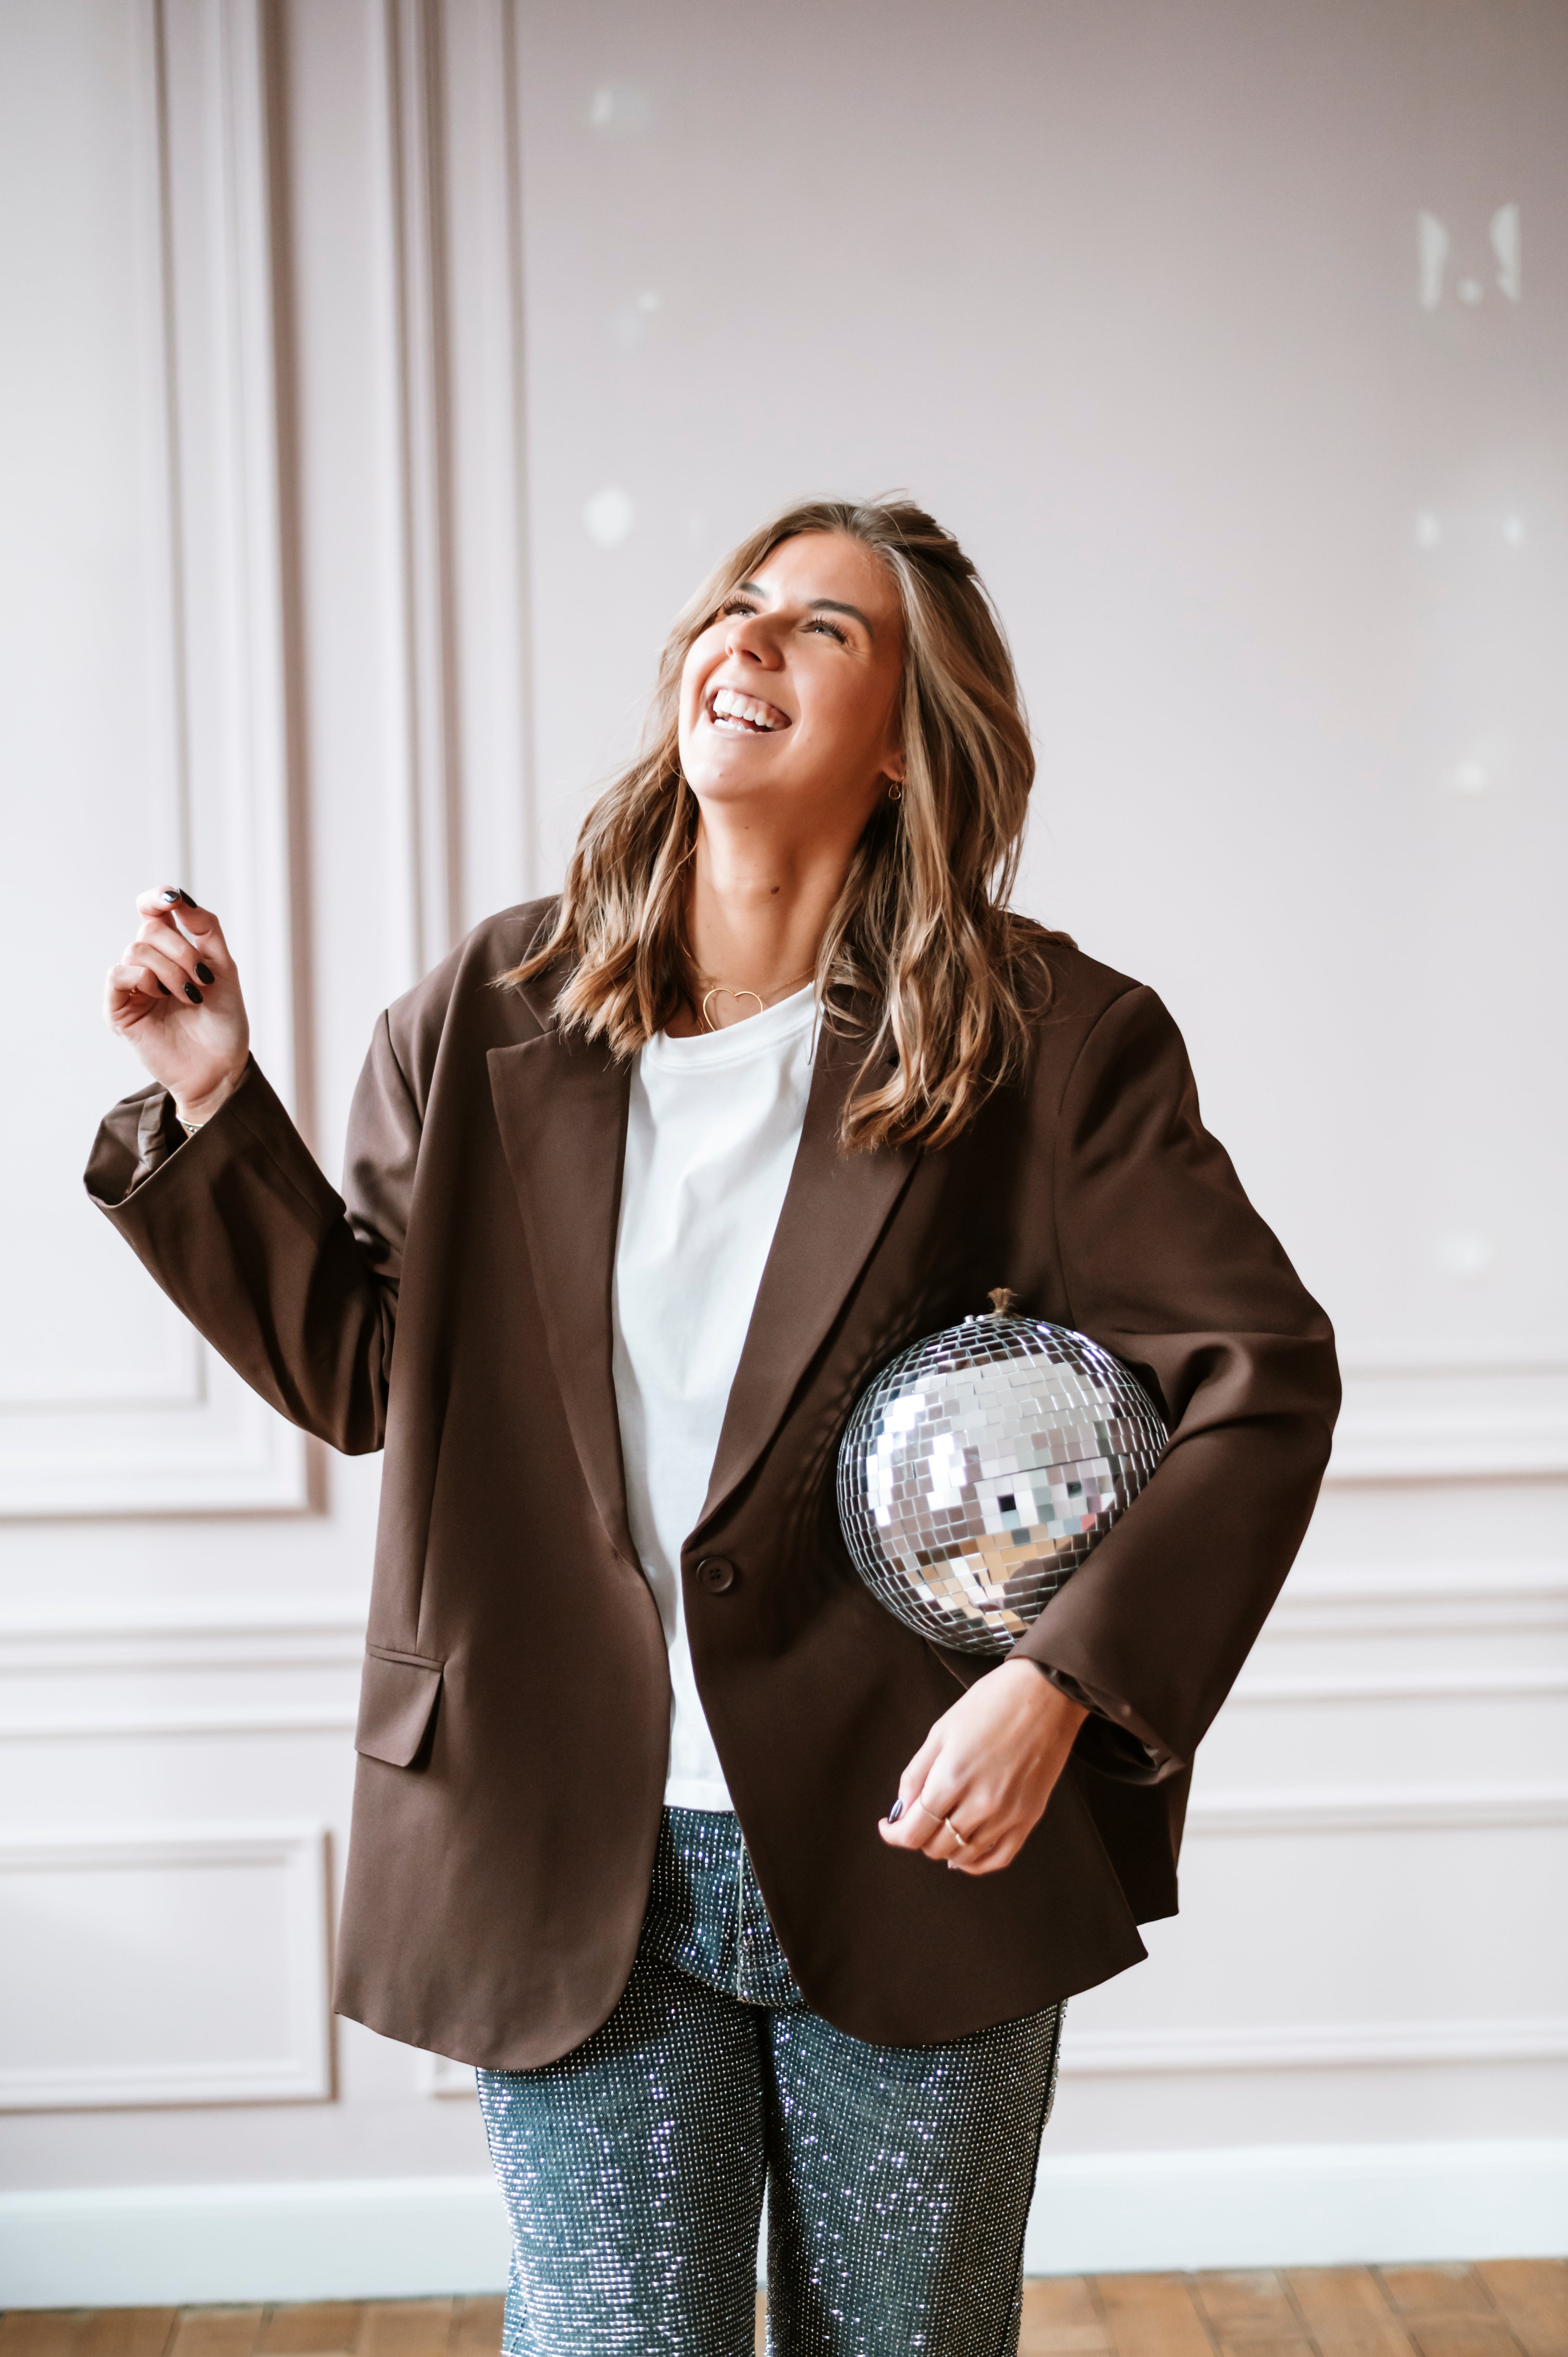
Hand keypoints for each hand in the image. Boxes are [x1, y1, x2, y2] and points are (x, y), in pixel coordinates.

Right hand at [104, 888, 249, 1124]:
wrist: (221, 1066)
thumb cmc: (223, 1021)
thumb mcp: (224, 967)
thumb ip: (205, 928)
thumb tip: (180, 896)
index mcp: (172, 950)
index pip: (152, 911)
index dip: (157, 897)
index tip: (173, 898)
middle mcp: (148, 964)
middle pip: (148, 929)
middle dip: (180, 949)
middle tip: (202, 978)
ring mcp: (132, 987)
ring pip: (136, 951)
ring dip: (169, 970)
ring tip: (190, 996)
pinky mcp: (119, 1010)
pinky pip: (117, 975)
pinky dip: (143, 979)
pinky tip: (162, 995)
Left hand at [878, 1660, 1087, 1875]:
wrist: (1045, 1693)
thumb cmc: (991, 1703)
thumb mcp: (941, 1731)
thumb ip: (916, 1774)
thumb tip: (902, 1809)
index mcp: (952, 1778)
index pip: (914, 1831)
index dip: (894, 1835)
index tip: (888, 1827)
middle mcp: (980, 1804)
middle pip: (936, 1846)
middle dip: (919, 1837)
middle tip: (917, 1819)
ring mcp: (1008, 1814)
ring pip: (964, 1855)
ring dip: (945, 1848)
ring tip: (939, 1832)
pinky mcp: (1029, 1818)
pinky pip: (999, 1858)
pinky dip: (977, 1864)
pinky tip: (965, 1855)